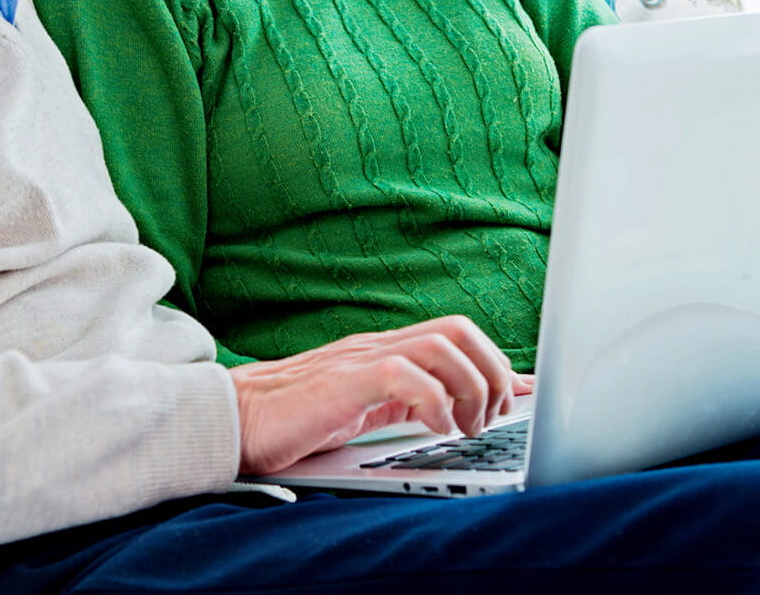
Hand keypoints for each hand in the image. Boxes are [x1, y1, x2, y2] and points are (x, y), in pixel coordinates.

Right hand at [228, 315, 516, 475]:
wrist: (233, 420)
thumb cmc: (295, 422)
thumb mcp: (369, 412)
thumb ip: (414, 404)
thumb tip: (464, 414)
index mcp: (385, 352)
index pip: (458, 335)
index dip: (500, 362)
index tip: (526, 394)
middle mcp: (378, 347)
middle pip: (460, 330)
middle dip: (493, 373)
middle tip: (493, 419)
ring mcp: (361, 359)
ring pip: (442, 346)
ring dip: (471, 388)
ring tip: (466, 427)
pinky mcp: (344, 381)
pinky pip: (405, 375)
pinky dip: (434, 401)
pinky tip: (435, 428)